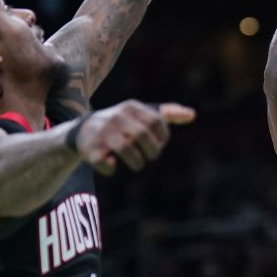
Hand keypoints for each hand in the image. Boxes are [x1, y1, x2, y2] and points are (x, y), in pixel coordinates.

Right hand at [73, 100, 195, 175]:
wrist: (84, 130)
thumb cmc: (122, 123)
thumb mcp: (142, 114)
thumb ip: (168, 114)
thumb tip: (192, 114)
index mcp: (131, 107)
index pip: (156, 121)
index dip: (163, 137)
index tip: (159, 144)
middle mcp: (116, 117)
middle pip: (142, 135)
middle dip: (152, 151)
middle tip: (151, 156)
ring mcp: (103, 133)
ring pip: (125, 149)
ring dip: (137, 162)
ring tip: (138, 164)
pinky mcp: (91, 149)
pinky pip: (105, 162)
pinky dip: (111, 168)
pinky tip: (113, 165)